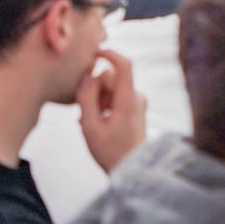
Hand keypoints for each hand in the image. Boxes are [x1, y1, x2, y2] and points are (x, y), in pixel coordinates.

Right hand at [77, 49, 146, 172]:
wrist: (131, 170)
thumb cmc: (110, 151)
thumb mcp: (90, 126)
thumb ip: (87, 98)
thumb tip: (90, 76)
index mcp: (128, 99)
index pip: (124, 64)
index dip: (109, 54)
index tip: (94, 53)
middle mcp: (137, 97)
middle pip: (113, 78)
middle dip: (96, 88)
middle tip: (86, 112)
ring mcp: (138, 103)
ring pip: (113, 89)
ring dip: (98, 100)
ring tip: (91, 122)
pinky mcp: (135, 110)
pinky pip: (116, 99)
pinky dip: (104, 106)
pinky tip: (97, 124)